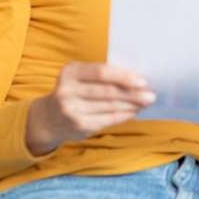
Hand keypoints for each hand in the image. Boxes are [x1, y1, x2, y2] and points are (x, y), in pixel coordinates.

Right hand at [25, 62, 155, 155]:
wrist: (48, 118)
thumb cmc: (74, 91)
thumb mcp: (79, 77)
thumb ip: (101, 75)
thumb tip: (136, 78)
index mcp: (70, 72)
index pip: (101, 73)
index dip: (123, 76)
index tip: (142, 80)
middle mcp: (68, 91)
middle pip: (108, 92)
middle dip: (133, 93)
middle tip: (151, 94)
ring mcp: (72, 110)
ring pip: (110, 107)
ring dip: (132, 105)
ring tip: (146, 102)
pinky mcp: (79, 126)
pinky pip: (108, 120)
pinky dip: (124, 115)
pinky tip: (134, 111)